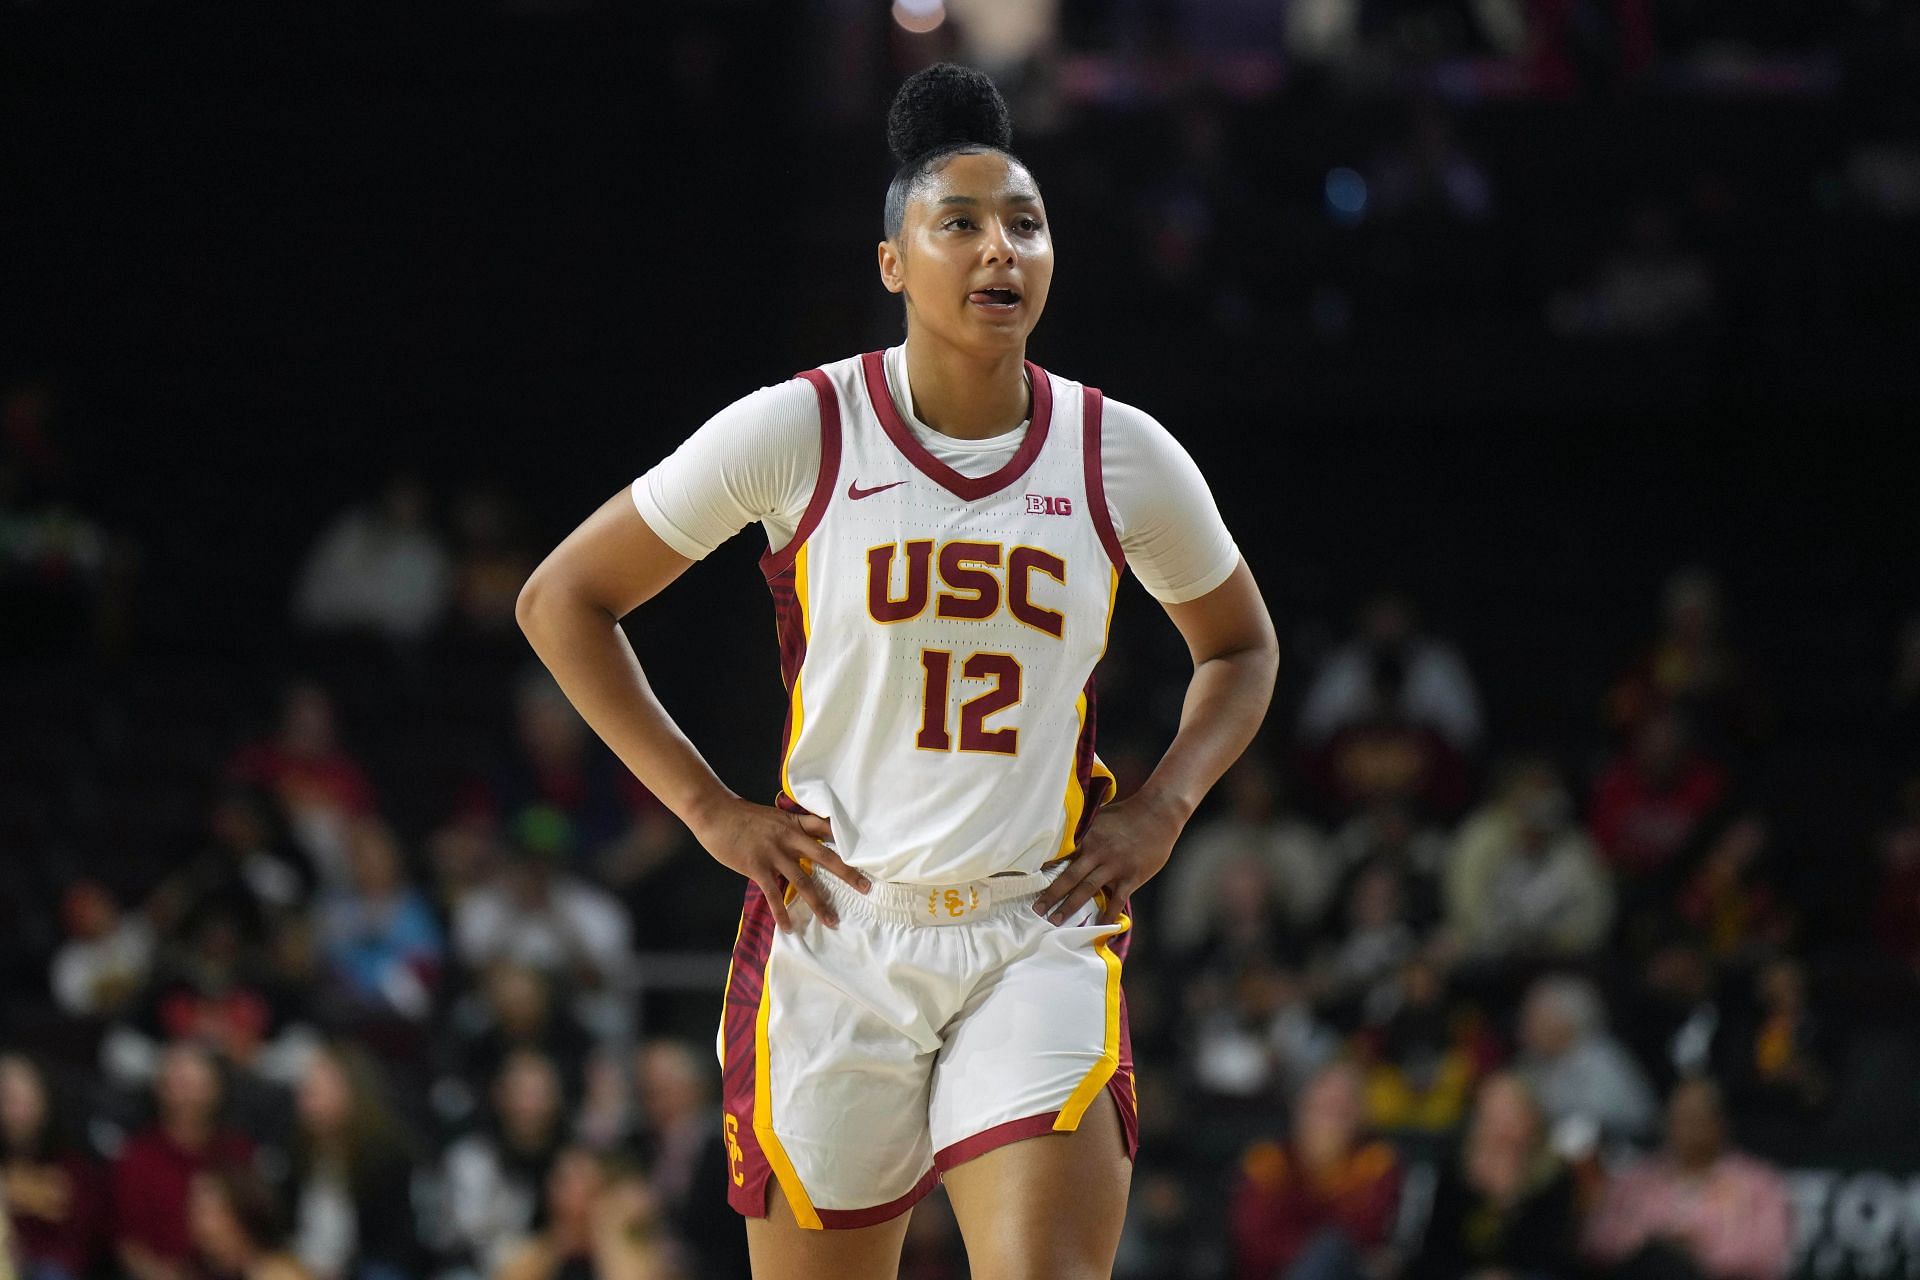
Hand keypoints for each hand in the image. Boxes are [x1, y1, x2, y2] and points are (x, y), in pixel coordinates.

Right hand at [689, 796, 866, 930]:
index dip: (847, 841)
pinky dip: (782, 912)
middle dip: (848, 874)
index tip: (868, 853)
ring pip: (804, 881)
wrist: (715, 813)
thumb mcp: (773, 817)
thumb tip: (802, 845)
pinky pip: (774, 894)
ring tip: (832, 920)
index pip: (828, 829)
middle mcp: (790, 837)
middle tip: (866, 888)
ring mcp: (775, 852)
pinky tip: (789, 927)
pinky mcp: (757, 866)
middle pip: (826, 857)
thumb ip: (789, 830)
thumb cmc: (742, 816)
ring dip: (820, 903)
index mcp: (795, 822)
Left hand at [1030, 792, 1184, 925]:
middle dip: (1051, 895)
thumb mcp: (1100, 817)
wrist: (1158, 814)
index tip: (1027, 883)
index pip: (1061, 856)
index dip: (1044, 870)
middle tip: (1036, 910)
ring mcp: (1114, 866)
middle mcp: (1097, 853)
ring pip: (1087, 890)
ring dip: (1070, 906)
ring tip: (1055, 920)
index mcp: (1087, 837)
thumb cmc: (1127, 814)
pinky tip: (1100, 926)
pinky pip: (1117, 900)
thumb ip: (1084, 830)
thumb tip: (1065, 839)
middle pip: (1069, 877)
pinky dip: (1108, 913)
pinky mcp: (1131, 876)